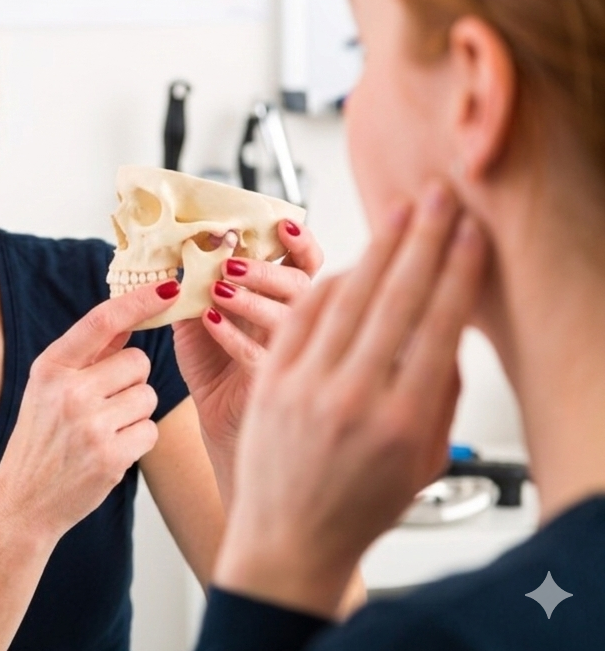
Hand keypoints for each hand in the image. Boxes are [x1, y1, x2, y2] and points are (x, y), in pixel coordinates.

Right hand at [0, 280, 182, 543]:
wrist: (23, 500)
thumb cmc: (40, 439)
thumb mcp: (49, 388)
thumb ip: (88, 354)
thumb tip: (128, 317)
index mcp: (50, 367)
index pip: (102, 320)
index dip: (140, 300)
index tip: (170, 285)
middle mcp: (69, 392)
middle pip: (138, 361)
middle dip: (131, 380)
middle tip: (102, 405)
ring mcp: (90, 425)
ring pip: (147, 396)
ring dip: (135, 412)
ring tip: (103, 430)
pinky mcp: (110, 456)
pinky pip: (151, 430)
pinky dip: (138, 440)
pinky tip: (110, 451)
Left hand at [172, 220, 322, 502]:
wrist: (220, 428)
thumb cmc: (217, 371)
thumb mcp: (200, 320)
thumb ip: (195, 284)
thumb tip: (183, 245)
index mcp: (287, 302)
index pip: (307, 262)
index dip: (299, 241)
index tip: (280, 224)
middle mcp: (302, 326)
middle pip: (303, 284)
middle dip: (268, 267)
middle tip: (232, 260)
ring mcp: (297, 356)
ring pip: (293, 317)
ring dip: (255, 297)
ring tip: (219, 289)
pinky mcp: (281, 386)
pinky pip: (266, 356)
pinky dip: (237, 336)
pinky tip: (211, 324)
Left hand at [213, 183, 488, 616]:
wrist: (290, 538)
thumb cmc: (360, 506)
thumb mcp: (423, 460)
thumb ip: (439, 396)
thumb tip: (445, 333)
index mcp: (403, 421)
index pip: (438, 327)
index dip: (456, 272)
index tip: (469, 234)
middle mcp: (353, 399)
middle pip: (395, 300)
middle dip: (422, 242)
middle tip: (437, 200)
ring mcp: (306, 388)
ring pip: (345, 300)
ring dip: (375, 250)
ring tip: (397, 216)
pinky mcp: (268, 383)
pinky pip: (299, 318)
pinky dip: (323, 286)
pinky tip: (343, 261)